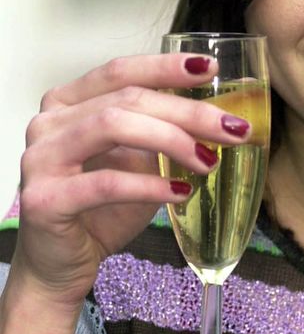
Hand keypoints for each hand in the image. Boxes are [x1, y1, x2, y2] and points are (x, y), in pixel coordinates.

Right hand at [12, 53, 249, 310]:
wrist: (61, 266)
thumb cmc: (99, 211)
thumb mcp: (136, 164)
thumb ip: (161, 136)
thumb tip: (217, 119)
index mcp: (67, 103)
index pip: (120, 71)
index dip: (166, 67)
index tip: (211, 69)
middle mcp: (49, 123)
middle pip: (127, 99)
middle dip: (188, 111)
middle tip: (233, 128)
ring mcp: (41, 159)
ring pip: (114, 126)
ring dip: (172, 140)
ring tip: (209, 161)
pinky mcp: (45, 200)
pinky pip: (107, 183)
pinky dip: (150, 186)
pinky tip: (181, 192)